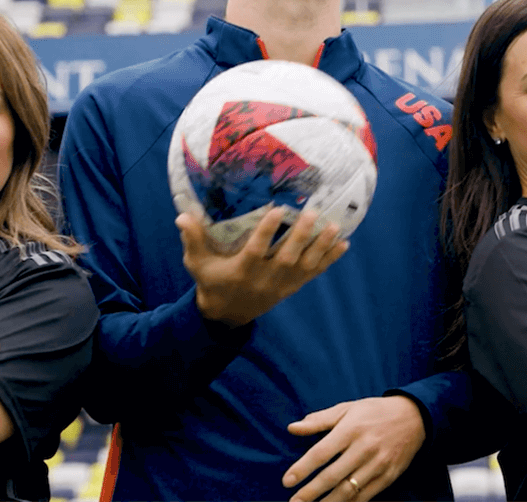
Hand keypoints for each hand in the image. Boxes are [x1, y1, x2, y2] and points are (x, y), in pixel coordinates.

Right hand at [178, 207, 348, 327]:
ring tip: (334, 227)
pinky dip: (329, 260)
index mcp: (242, 271)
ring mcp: (281, 285)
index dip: (267, 231)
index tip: (278, 210)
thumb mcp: (197, 264)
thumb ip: (193, 240)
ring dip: (321, 247)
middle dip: (301, 236)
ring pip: (304, 265)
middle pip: (286, 257)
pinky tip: (343, 244)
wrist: (227, 315)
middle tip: (313, 213)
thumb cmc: (212, 282)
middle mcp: (265, 279)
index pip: (256, 250)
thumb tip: (182, 217)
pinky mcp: (292, 287)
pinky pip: (313, 274)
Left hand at [282, 396, 426, 501]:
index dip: (303, 468)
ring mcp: (377, 465)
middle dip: (310, 492)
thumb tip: (292, 428)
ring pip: (348, 490)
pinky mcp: (388, 476)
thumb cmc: (374, 412)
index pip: (321, 452)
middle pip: (332, 476)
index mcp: (351, 429)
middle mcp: (364, 448)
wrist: (414, 417)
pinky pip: (365, 496)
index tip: (287, 481)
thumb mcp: (347, 409)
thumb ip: (319, 420)